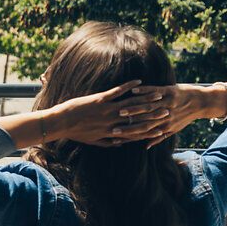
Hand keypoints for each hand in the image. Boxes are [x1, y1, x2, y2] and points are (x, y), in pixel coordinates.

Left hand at [49, 80, 170, 146]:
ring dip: (145, 98)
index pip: (135, 132)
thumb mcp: (93, 141)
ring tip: (158, 94)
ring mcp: (106, 110)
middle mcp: (112, 122)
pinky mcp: (99, 99)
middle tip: (167, 109)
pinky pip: (117, 92)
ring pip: (131, 104)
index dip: (150, 130)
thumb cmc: (75, 132)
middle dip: (153, 114)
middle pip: (137, 118)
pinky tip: (138, 82)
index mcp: (111, 133)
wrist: (60, 123)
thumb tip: (120, 143)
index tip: (161, 128)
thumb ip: (108, 142)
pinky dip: (129, 87)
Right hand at [112, 83, 220, 142]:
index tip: (115, 136)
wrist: (202, 102)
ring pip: (147, 107)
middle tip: (112, 125)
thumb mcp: (173, 129)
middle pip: (143, 121)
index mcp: (164, 126)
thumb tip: (145, 146)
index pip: (143, 132)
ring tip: (119, 109)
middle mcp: (165, 116)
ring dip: (133, 109)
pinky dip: (144, 91)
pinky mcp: (170, 91)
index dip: (129, 135)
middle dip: (127, 123)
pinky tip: (133, 90)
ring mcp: (167, 103)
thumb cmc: (186, 116)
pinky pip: (155, 91)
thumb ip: (159, 137)